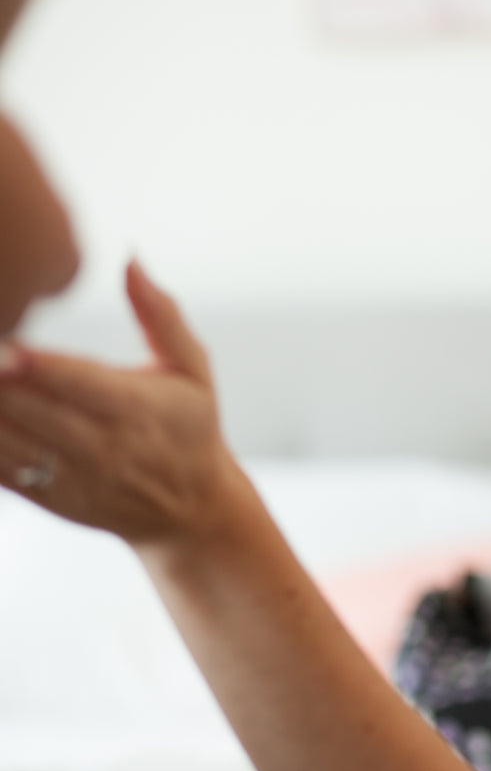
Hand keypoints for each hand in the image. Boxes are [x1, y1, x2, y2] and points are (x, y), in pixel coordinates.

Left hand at [0, 261, 244, 547]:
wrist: (191, 509)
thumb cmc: (190, 424)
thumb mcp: (193, 368)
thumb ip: (161, 315)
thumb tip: (131, 260)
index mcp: (139, 408)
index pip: (80, 382)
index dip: (37, 364)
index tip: (8, 345)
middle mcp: (102, 446)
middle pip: (30, 409)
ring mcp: (69, 476)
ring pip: (6, 440)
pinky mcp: (45, 497)